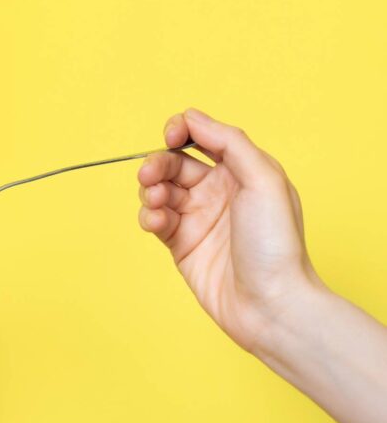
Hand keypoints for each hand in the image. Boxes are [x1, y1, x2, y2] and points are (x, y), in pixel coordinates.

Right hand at [137, 109, 320, 352]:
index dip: (181, 131)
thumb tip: (192, 118)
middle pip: (173, 163)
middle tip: (149, 176)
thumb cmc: (275, 244)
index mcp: (241, 170)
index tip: (170, 137)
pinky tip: (156, 224)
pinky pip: (155, 219)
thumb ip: (229, 142)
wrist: (270, 304)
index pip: (202, 137)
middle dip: (156, 164)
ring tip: (156, 203)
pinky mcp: (180, 244)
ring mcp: (197, 217)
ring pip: (159, 190)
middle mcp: (218, 191)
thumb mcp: (264, 180)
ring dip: (150, 191)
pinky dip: (149, 217)